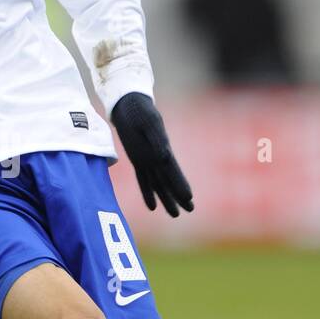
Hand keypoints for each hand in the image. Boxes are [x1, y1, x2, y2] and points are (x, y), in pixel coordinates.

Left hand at [111, 93, 193, 217]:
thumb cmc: (140, 111)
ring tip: (175, 214)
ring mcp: (148, 159)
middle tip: (190, 210)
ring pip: (158, 184)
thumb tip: (164, 157)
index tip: (189, 198)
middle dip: (178, 196)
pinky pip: (143, 180)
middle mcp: (158, 157)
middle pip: (169, 181)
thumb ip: (156, 139)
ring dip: (166, 199)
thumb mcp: (148, 122)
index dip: (180, 186)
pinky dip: (148, 193)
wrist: (129, 104)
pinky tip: (152, 206)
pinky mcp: (137, 159)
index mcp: (163, 149)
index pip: (173, 172)